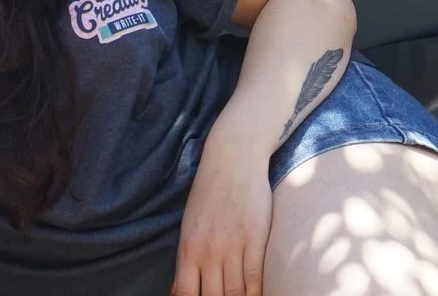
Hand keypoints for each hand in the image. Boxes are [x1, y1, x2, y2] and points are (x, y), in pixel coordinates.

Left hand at [173, 129, 271, 295]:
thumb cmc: (210, 191)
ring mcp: (232, 243)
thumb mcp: (189, 225)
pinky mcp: (255, 236)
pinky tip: (259, 295)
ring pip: (236, 291)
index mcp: (188, 249)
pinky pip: (255, 276)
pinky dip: (257, 293)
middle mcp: (208, 250)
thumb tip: (178, 293)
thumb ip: (187, 260)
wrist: (233, 155)